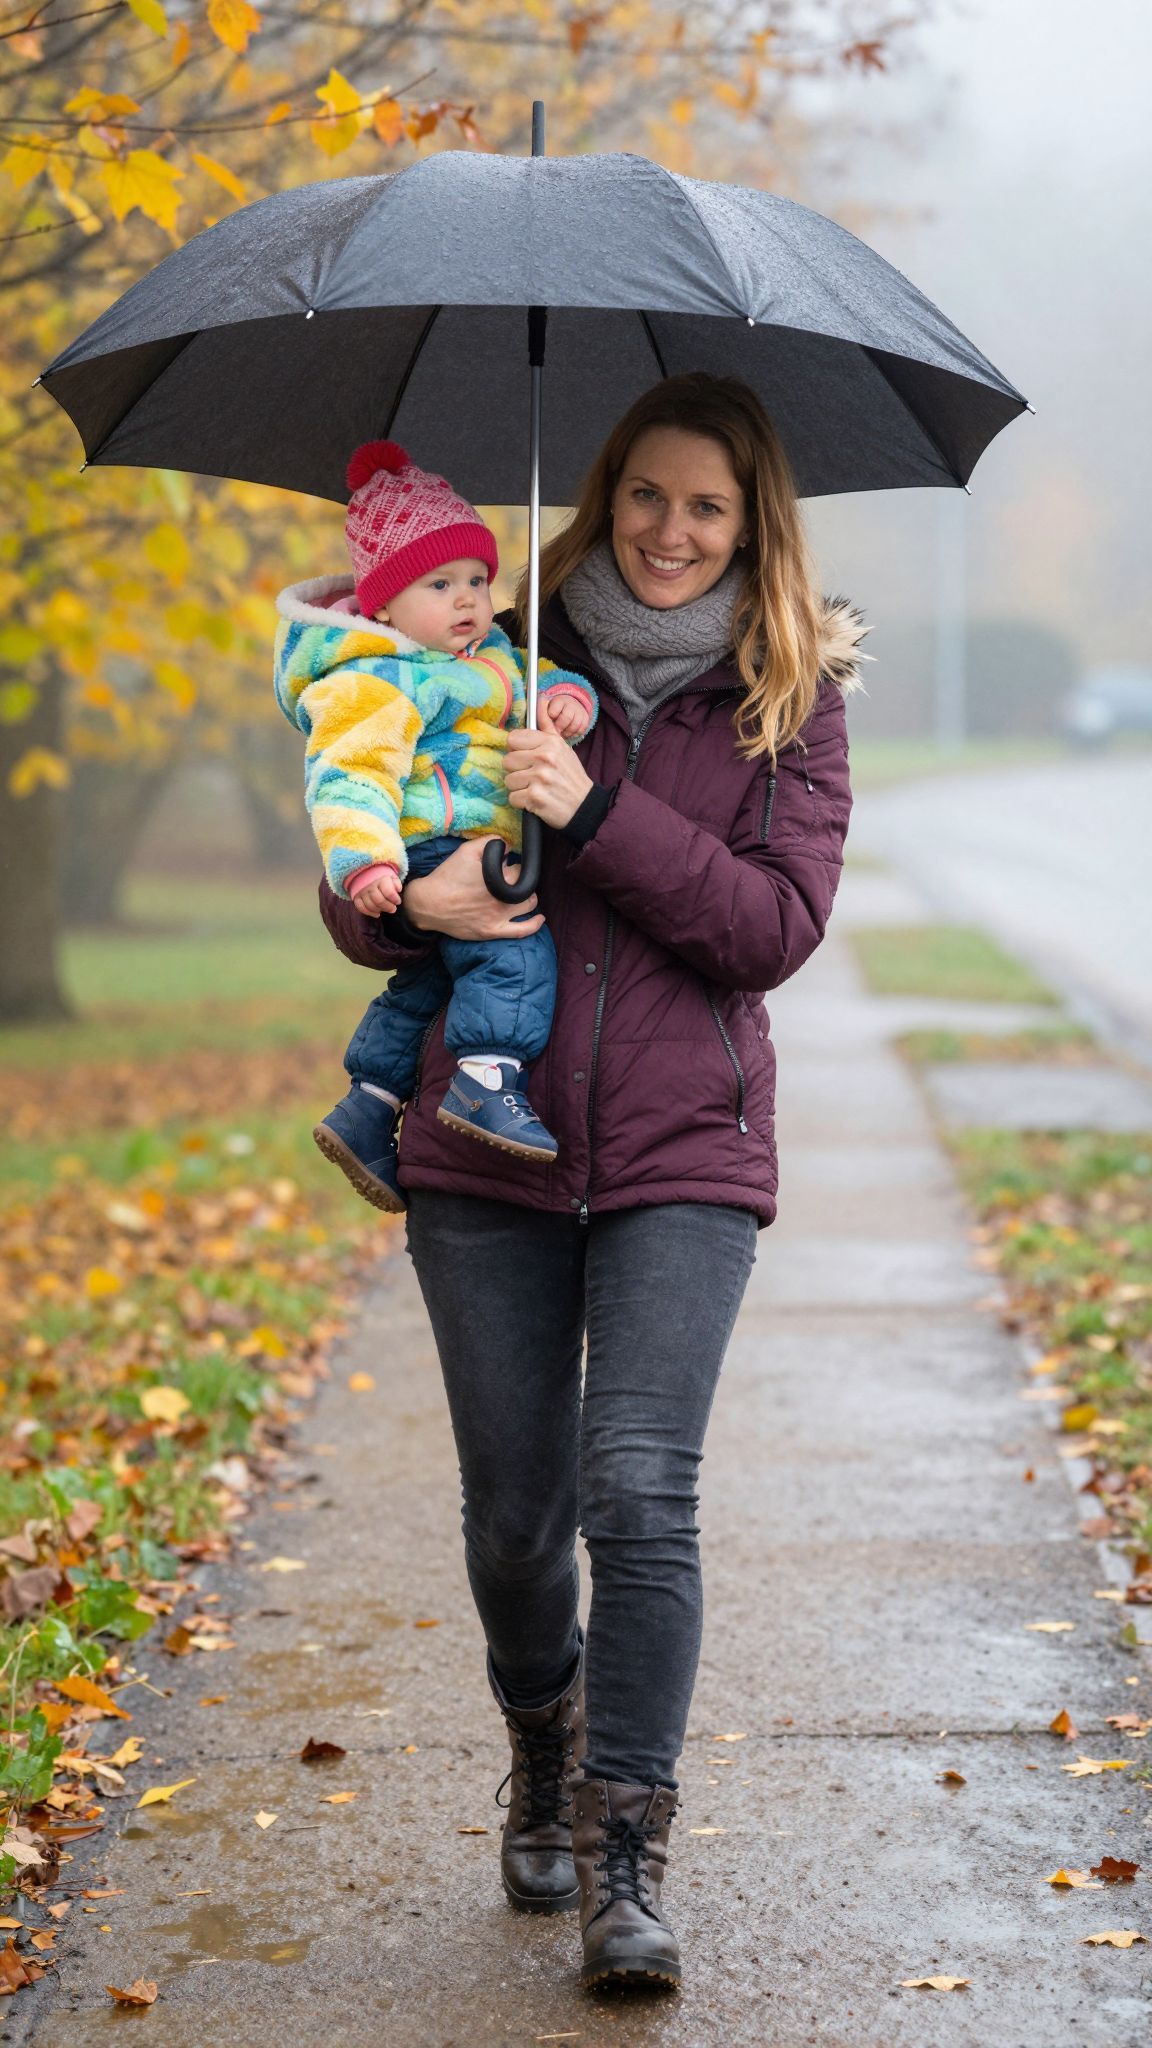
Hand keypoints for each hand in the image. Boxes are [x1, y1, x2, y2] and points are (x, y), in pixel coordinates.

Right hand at [353, 870, 401, 915]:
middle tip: (393, 909)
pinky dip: (369, 912)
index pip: (388, 892)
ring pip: (370, 905)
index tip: (398, 901)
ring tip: (385, 909)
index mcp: (381, 880)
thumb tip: (398, 889)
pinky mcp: (357, 897)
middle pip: (379, 900)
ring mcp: (362, 892)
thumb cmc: (385, 881)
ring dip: (379, 910)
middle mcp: (370, 885)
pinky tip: (377, 913)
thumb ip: (397, 883)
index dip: (394, 899)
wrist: (370, 876)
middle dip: (388, 907)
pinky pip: (361, 907)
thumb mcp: (393, 879)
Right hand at [403, 836, 544, 939]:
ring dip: (528, 897)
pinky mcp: (494, 931)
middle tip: (508, 878)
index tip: (505, 865)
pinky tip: (540, 917)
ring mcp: (501, 917)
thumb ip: (491, 842)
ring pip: (529, 905)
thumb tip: (509, 846)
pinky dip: (534, 924)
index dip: (514, 865)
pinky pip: (522, 930)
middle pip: (527, 886)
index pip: (521, 869)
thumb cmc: (448, 876)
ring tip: (520, 892)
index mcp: (500, 878)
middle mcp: (505, 898)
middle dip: (521, 880)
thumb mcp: (467, 850)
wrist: (429, 903)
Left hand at [504, 691, 593, 827]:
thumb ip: (547, 725)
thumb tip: (540, 699)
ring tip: (535, 788)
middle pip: (507, 761)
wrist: (584, 806)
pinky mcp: (534, 798)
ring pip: (509, 780)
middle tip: (533, 776)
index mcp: (550, 743)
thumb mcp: (562, 747)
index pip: (513, 739)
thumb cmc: (570, 776)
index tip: (527, 757)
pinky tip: (535, 800)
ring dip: (519, 787)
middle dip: (517, 770)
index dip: (517, 750)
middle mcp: (544, 758)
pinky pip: (513, 798)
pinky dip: (522, 803)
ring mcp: (539, 779)